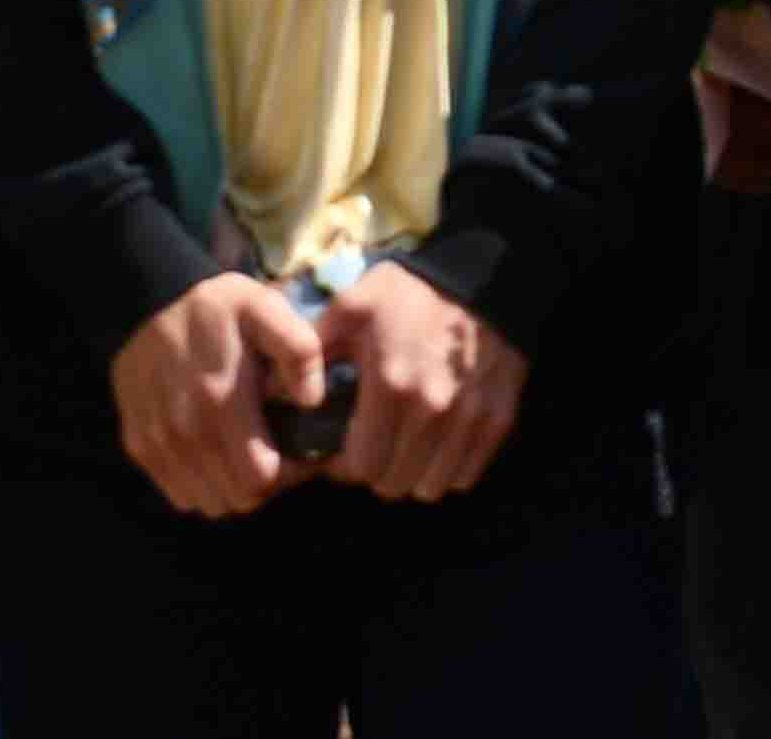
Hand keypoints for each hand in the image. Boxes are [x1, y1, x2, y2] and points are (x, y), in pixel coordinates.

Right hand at [108, 274, 323, 519]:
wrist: (150, 301)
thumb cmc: (219, 310)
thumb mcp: (265, 307)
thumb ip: (298, 348)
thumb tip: (310, 400)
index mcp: (220, 402)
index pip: (262, 481)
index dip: (288, 474)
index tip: (295, 450)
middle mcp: (183, 431)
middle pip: (238, 499)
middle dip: (263, 484)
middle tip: (272, 451)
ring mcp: (157, 442)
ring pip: (209, 502)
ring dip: (231, 485)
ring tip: (243, 449)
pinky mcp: (138, 446)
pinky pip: (180, 494)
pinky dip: (201, 482)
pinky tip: (213, 448)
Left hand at [315, 262, 526, 502]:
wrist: (481, 282)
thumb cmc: (408, 296)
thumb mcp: (351, 308)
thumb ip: (311, 352)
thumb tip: (273, 393)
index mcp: (391, 386)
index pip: (359, 467)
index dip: (344, 464)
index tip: (342, 447)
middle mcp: (432, 411)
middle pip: (392, 484)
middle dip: (376, 470)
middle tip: (372, 444)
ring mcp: (469, 421)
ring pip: (429, 488)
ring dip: (411, 473)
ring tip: (402, 445)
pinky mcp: (497, 423)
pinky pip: (463, 477)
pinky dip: (446, 469)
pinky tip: (434, 442)